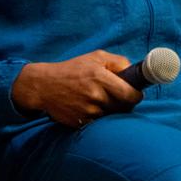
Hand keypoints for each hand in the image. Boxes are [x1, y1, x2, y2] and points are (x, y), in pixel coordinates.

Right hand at [11, 50, 141, 127]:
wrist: (44, 86)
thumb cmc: (73, 69)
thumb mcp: (96, 57)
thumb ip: (119, 62)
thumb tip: (134, 72)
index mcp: (100, 77)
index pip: (130, 94)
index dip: (136, 95)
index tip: (135, 93)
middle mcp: (95, 95)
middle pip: (124, 107)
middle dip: (126, 103)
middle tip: (121, 97)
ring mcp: (87, 110)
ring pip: (112, 116)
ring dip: (112, 111)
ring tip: (103, 101)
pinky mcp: (80, 122)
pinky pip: (100, 123)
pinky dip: (100, 118)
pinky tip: (93, 108)